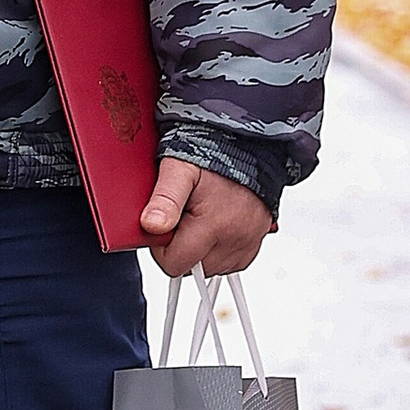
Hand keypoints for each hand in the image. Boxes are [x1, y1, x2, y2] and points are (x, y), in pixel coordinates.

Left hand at [138, 158, 272, 280]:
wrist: (245, 141)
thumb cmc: (212, 152)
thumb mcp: (178, 169)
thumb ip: (164, 199)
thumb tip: (151, 226)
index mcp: (213, 225)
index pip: (174, 265)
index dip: (161, 248)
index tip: (164, 225)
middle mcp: (236, 238)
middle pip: (193, 268)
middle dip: (181, 248)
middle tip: (182, 216)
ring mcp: (249, 240)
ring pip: (212, 267)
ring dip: (201, 250)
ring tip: (199, 217)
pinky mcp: (257, 239)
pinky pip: (231, 262)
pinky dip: (219, 249)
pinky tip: (214, 225)